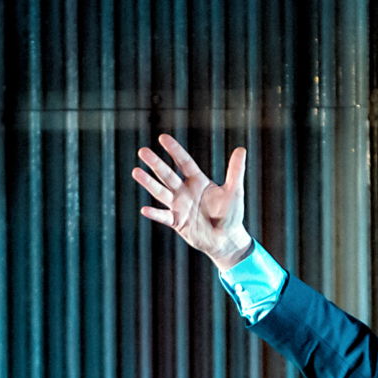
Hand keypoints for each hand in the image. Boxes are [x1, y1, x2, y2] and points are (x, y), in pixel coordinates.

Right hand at [132, 135, 252, 268]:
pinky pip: (164, 217)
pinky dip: (155, 214)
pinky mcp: (178, 222)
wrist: (227, 239)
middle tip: (142, 151)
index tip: (162, 138)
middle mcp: (185, 191)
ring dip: (149, 183)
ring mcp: (179, 206)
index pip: (184, 162)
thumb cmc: (232, 215)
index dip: (175, 151)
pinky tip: (145, 210)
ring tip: (136, 172)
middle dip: (155, 163)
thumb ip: (235, 171)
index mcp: (198, 181)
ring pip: (161, 192)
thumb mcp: (235, 191)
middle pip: (168, 174)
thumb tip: (241, 149)